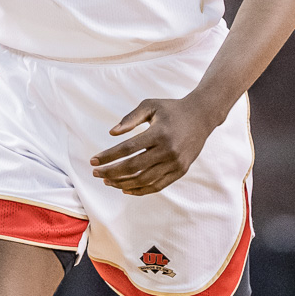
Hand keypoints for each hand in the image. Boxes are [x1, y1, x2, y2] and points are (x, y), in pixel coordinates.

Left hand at [90, 97, 222, 195]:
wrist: (202, 116)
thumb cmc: (172, 109)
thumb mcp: (150, 105)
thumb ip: (130, 118)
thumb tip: (112, 133)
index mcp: (159, 133)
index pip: (127, 149)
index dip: (108, 157)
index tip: (93, 161)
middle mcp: (168, 150)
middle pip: (133, 167)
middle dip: (111, 172)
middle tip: (96, 173)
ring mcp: (176, 163)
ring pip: (144, 180)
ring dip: (122, 183)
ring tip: (108, 181)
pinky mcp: (181, 170)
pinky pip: (157, 185)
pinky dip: (140, 190)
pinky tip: (125, 188)